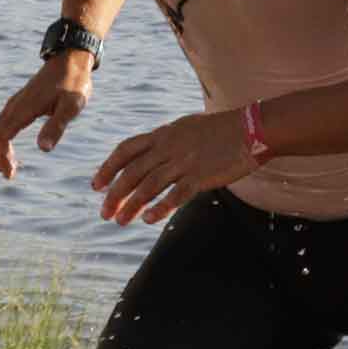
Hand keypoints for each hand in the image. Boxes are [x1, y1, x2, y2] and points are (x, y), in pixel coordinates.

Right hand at [0, 56, 92, 179]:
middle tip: (9, 175)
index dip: (2, 157)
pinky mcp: (19, 103)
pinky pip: (1, 123)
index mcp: (24, 108)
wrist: (70, 60)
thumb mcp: (71, 106)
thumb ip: (56, 126)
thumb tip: (43, 150)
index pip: (1, 137)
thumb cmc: (73, 83)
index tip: (11, 174)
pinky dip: (1, 140)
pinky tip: (11, 149)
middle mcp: (14, 105)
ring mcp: (15, 103)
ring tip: (9, 167)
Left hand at [91, 108, 251, 224]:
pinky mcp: (201, 176)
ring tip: (120, 221)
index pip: (126, 150)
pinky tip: (148, 220)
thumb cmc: (221, 130)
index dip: (108, 168)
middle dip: (115, 194)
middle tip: (104, 213)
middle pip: (133, 172)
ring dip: (132, 205)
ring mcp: (184, 161)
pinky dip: (160, 208)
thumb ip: (166, 141)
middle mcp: (168, 147)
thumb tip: (149, 153)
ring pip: (149, 186)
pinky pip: (176, 194)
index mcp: (163, 134)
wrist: (251, 129)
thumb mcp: (186, 128)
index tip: (96, 185)